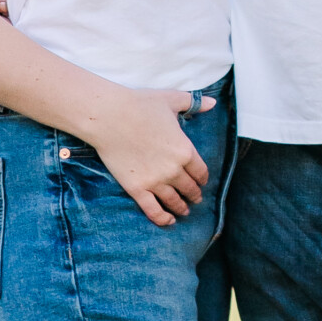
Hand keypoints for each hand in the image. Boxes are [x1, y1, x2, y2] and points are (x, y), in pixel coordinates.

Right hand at [82, 88, 215, 227]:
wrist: (109, 116)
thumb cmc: (140, 104)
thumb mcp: (172, 100)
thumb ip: (194, 103)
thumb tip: (212, 102)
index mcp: (185, 150)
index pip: (201, 172)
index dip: (203, 179)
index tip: (201, 182)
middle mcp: (174, 170)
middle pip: (190, 189)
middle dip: (194, 195)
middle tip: (195, 198)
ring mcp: (155, 181)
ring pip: (174, 201)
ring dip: (181, 208)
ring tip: (184, 211)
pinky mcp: (136, 188)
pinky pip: (154, 210)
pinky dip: (163, 218)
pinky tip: (169, 221)